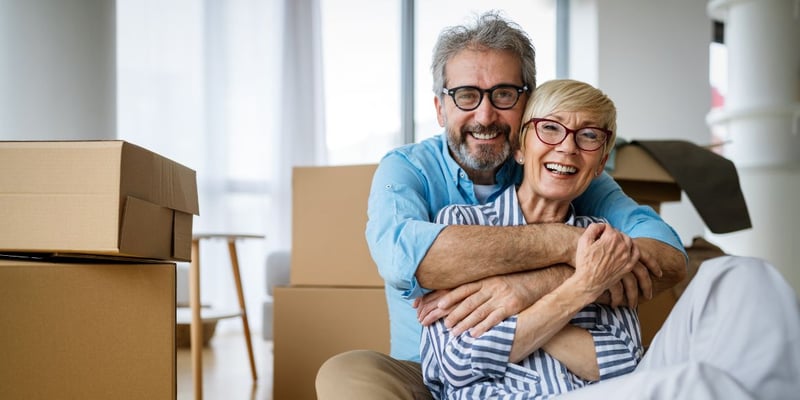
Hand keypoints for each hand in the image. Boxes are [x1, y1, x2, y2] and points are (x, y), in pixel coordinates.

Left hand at [416, 273, 535, 337]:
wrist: (539, 280)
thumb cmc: (515, 281)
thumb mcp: (497, 279)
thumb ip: (482, 286)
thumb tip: (465, 295)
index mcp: (486, 279)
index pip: (464, 289)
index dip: (451, 297)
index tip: (439, 305)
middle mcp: (492, 287)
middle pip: (469, 302)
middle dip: (455, 313)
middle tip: (445, 324)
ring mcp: (501, 296)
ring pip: (479, 312)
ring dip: (465, 323)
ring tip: (454, 332)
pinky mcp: (511, 306)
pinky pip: (495, 318)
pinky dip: (483, 326)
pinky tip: (474, 334)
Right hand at [574, 223, 638, 298]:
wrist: (589, 282)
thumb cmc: (584, 262)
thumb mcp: (583, 241)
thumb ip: (593, 228)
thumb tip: (601, 225)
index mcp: (611, 238)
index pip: (608, 227)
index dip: (601, 230)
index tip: (596, 236)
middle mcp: (622, 245)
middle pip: (618, 233)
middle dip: (610, 235)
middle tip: (602, 241)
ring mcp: (627, 256)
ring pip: (628, 241)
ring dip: (621, 240)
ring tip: (613, 243)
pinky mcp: (628, 265)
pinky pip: (636, 253)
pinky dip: (632, 248)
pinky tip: (627, 249)